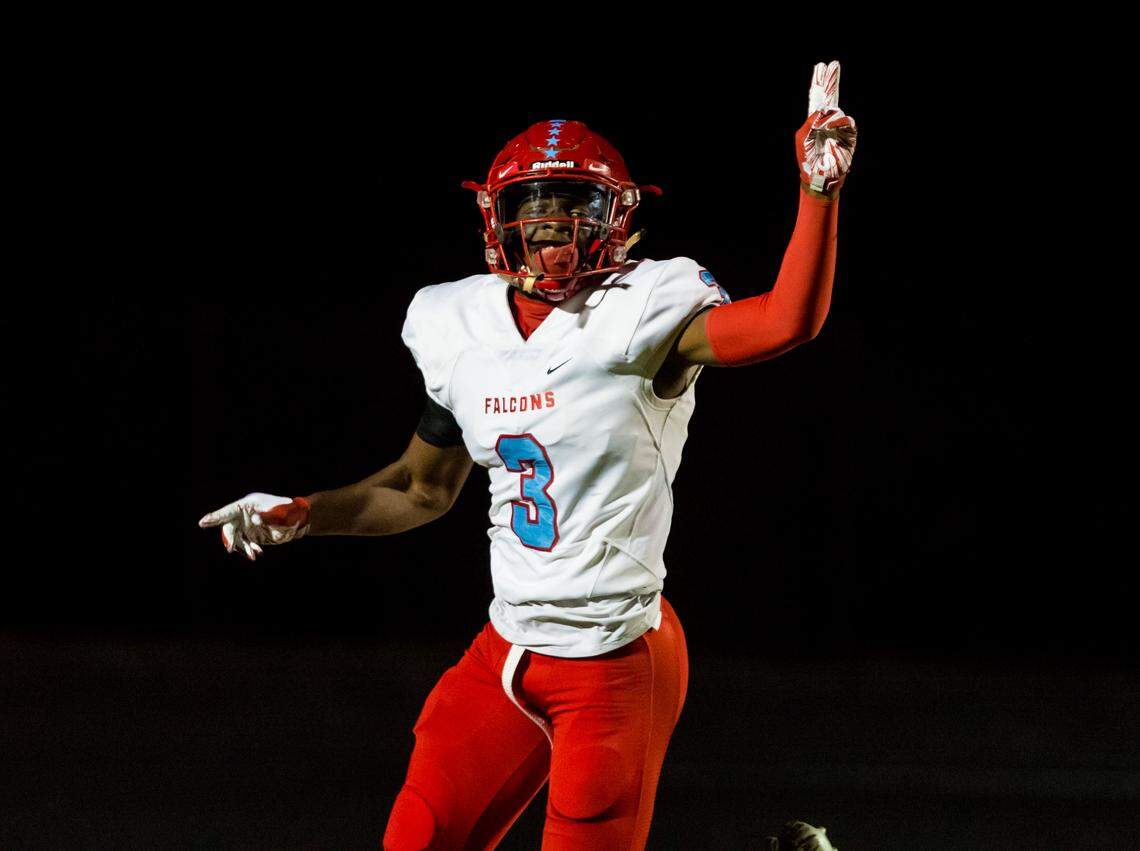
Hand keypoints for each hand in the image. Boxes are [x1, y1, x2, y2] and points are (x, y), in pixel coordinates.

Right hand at [198, 492, 310, 560]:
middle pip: (229, 527)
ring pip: (236, 538)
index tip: (202, 522)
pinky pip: (245, 544)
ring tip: (253, 555)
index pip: (228, 510)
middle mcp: (243, 515)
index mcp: (247, 504)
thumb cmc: (288, 508)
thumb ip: (267, 514)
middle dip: (228, 538)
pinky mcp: (251, 535)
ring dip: (241, 547)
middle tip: (230, 548)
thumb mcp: (280, 508)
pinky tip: (256, 554)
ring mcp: (246, 525)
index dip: (215, 517)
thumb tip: (255, 520)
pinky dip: (249, 550)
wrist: (297, 516)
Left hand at [796, 60, 856, 195]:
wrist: (819, 177)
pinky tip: (830, 126)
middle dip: (830, 80)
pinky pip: (846, 121)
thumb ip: (809, 122)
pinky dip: (837, 122)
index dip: (819, 83)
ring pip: (836, 110)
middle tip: (832, 64)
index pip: (817, 98)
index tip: (821, 67)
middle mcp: (827, 121)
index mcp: (814, 121)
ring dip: (828, 116)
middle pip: (830, 96)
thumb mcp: (802, 138)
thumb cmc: (808, 160)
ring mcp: (839, 127)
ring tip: (823, 128)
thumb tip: (821, 111)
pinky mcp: (849, 134)